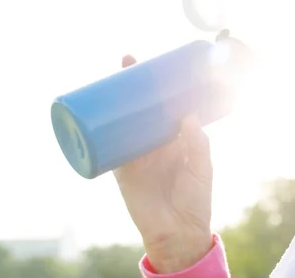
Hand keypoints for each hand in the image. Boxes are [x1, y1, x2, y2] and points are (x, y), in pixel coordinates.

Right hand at [113, 55, 213, 272]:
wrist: (178, 233)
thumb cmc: (195, 200)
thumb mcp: (202, 168)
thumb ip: (198, 143)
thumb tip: (188, 115)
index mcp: (176, 139)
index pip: (166, 106)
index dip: (161, 87)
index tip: (158, 64)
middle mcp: (154, 142)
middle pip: (140, 107)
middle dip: (133, 85)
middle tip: (128, 61)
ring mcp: (136, 154)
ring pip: (122, 121)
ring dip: (114, 101)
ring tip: (110, 79)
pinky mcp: (121, 169)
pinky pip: (107, 147)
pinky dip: (98, 132)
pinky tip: (92, 113)